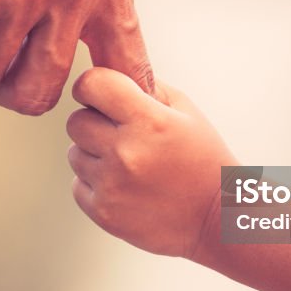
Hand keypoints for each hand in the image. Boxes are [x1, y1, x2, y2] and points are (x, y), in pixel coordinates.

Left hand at [66, 68, 236, 257]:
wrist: (215, 221)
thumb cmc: (204, 161)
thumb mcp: (187, 113)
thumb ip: (147, 86)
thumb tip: (112, 70)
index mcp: (148, 122)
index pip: (92, 84)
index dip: (93, 87)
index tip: (101, 95)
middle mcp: (125, 152)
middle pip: (75, 121)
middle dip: (94, 122)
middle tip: (120, 134)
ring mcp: (112, 185)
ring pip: (74, 153)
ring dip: (93, 154)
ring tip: (128, 163)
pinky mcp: (103, 212)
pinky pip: (78, 184)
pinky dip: (95, 183)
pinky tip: (125, 186)